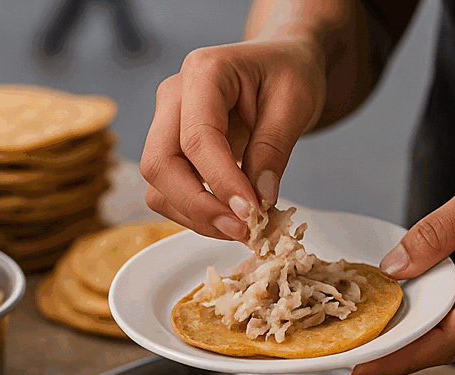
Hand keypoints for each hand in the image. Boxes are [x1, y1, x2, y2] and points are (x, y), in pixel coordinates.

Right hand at [140, 39, 326, 240]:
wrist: (280, 64)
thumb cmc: (288, 73)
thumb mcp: (296, 102)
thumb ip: (274, 148)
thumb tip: (259, 199)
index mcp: (204, 71)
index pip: (197, 137)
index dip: (221, 182)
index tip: (251, 214)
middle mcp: (173, 96)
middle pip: (160, 163)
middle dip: (198, 206)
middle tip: (242, 229)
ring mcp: (165, 123)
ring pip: (158, 185)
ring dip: (195, 215)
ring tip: (241, 227)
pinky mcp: (170, 149)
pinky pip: (168, 191)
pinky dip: (195, 213)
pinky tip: (229, 216)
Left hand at [351, 159, 454, 374]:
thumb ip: (435, 234)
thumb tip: (392, 268)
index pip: (446, 338)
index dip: (401, 356)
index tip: (361, 366)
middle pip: (440, 348)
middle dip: (391, 354)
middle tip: (339, 354)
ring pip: (444, 343)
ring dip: (403, 342)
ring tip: (354, 339)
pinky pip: (452, 329)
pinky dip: (420, 328)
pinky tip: (389, 320)